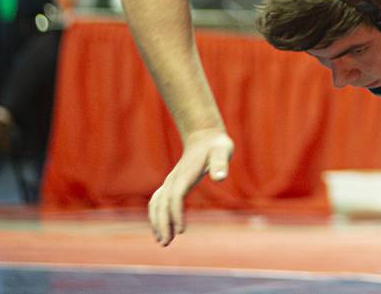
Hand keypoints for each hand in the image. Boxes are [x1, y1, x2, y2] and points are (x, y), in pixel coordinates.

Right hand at [148, 128, 232, 245]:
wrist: (204, 136)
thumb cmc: (216, 146)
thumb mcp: (223, 151)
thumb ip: (221, 163)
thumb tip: (220, 177)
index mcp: (185, 175)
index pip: (176, 197)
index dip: (176, 214)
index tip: (181, 231)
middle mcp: (173, 180)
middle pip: (162, 204)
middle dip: (162, 224)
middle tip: (166, 243)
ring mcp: (170, 182)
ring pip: (157, 204)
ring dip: (157, 222)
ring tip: (163, 241)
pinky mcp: (171, 184)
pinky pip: (159, 202)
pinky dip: (157, 216)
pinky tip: (162, 229)